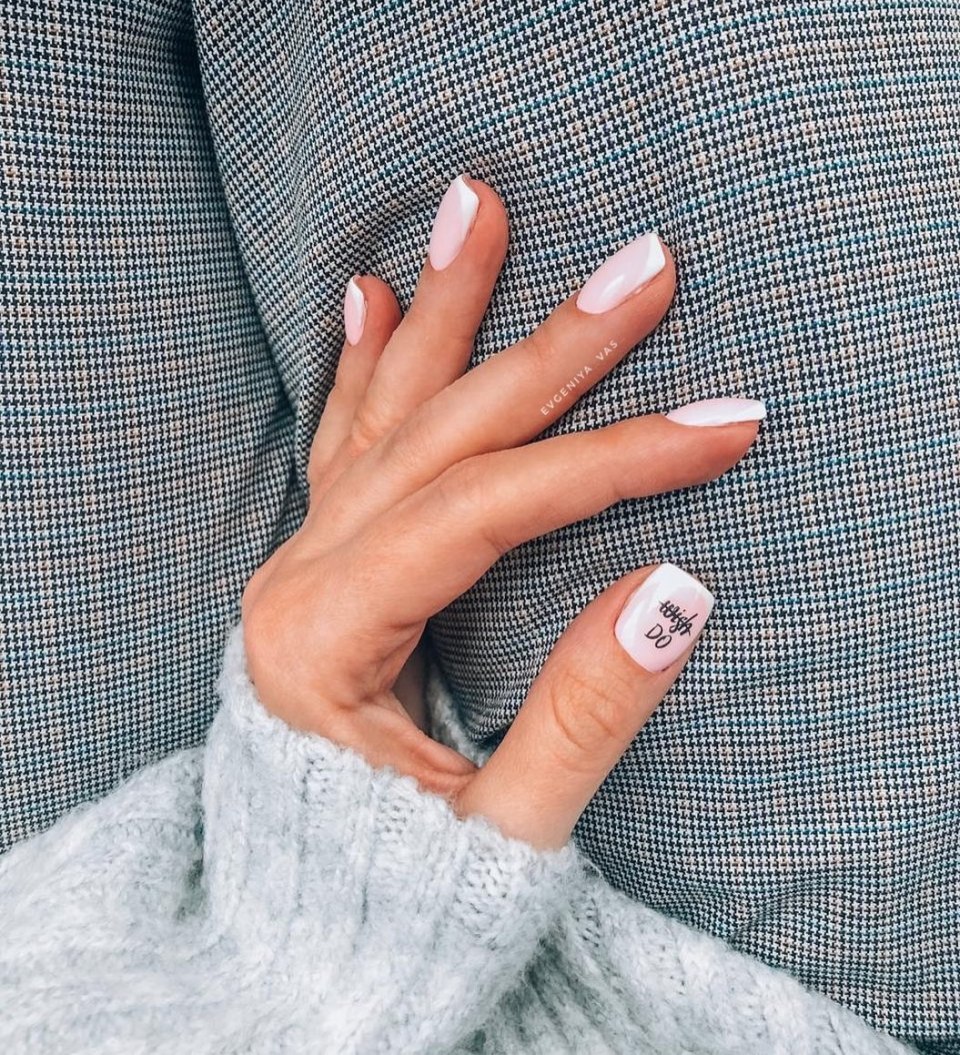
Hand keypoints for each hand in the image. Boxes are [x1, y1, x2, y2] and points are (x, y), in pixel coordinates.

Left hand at [241, 174, 763, 849]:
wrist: (303, 924)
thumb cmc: (393, 891)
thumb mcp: (499, 834)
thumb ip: (579, 721)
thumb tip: (673, 594)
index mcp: (324, 642)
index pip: (487, 512)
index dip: (611, 461)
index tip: (721, 425)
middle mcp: (301, 582)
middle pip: (440, 435)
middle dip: (550, 350)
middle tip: (640, 266)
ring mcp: (306, 565)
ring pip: (382, 413)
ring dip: (440, 308)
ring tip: (474, 209)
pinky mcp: (325, 567)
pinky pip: (344, 445)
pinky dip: (365, 366)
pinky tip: (373, 296)